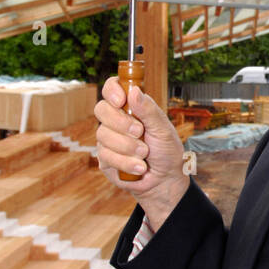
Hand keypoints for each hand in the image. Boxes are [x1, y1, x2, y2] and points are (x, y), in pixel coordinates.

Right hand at [95, 76, 189, 225]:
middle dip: (121, 122)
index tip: (120, 100)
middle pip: (101, 109)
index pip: (112, 88)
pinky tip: (139, 167)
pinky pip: (106, 155)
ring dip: (128, 146)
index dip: (112, 90)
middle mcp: (116, 120)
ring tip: (145, 154)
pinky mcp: (105, 159)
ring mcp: (108, 139)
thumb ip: (149, 110)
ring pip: (103, 134)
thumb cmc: (166, 151)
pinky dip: (126, 162)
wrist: (165, 180)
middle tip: (139, 132)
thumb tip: (134, 90)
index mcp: (131, 107)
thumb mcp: (164, 129)